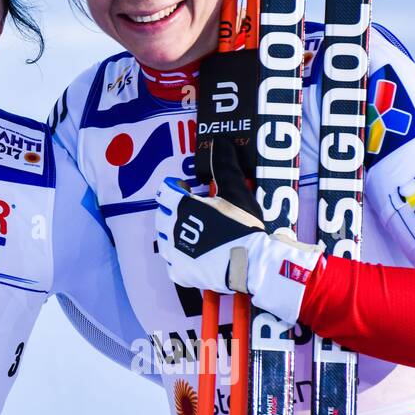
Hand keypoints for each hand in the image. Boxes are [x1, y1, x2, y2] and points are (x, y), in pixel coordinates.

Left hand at [154, 177, 321, 323]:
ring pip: (166, 240)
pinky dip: (182, 260)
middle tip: (194, 214)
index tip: (184, 189)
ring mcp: (173, 253)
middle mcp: (171, 228)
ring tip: (196, 236)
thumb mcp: (236, 192)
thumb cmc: (242, 226)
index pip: (166, 191)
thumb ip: (225, 166)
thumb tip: (221, 142)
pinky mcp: (179, 272)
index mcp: (182, 206)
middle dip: (176, 212)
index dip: (175, 188)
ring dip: (176, 235)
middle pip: (163, 215)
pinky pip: (173, 264)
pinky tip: (196, 257)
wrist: (250, 263)